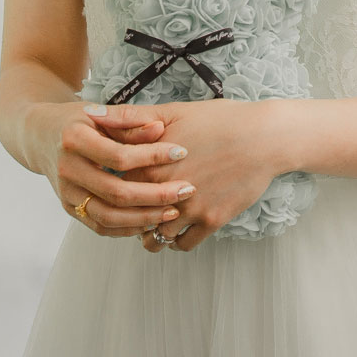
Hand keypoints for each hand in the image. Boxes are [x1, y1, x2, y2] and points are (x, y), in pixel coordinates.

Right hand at [28, 101, 195, 239]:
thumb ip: (129, 122)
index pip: (119, 156)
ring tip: (174, 211)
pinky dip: (128, 228)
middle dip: (156, 195)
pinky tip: (151, 220)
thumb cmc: (76, 121)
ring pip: (109, 217)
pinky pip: (101, 226)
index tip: (183, 152)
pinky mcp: (69, 208)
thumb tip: (160, 130)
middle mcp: (66, 169)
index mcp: (73, 139)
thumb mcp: (99, 113)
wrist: (39, 136)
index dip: (153, 156)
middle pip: (116, 192)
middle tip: (187, 190)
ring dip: (145, 217)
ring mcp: (66, 193)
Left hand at [109, 100, 283, 253]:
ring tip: (149, 219)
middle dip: (125, 212)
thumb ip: (130, 117)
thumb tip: (92, 113)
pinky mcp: (211, 221)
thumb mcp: (173, 112)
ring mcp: (189, 208)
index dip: (110, 184)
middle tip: (126, 205)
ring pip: (155, 235)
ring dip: (148, 230)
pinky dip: (174, 240)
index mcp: (151, 162)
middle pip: (130, 213)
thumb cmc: (219, 119)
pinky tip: (174, 226)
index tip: (110, 182)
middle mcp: (166, 189)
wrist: (264, 137)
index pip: (114, 184)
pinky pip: (182, 245)